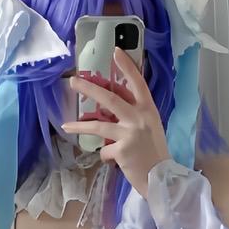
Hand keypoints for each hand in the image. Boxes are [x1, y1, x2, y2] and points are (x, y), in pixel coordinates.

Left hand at [60, 49, 170, 198]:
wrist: (162, 178)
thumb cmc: (155, 152)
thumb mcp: (150, 127)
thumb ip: (134, 114)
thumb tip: (110, 107)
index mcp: (149, 109)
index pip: (138, 82)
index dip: (127, 66)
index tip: (116, 51)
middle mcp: (139, 118)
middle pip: (110, 98)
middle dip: (90, 88)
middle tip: (73, 81)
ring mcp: (130, 133)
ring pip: (99, 125)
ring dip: (80, 125)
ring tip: (66, 124)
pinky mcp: (122, 150)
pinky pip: (105, 151)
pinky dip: (107, 156)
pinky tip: (115, 161)